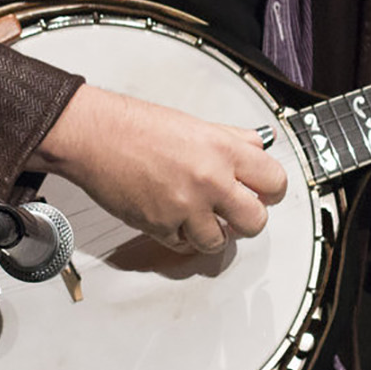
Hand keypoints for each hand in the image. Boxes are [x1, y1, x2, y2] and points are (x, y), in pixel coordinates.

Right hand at [25, 84, 287, 252]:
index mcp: (223, 150)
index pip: (275, 182)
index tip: (265, 194)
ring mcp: (185, 207)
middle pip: (255, 221)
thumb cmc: (138, 126)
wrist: (96, 137)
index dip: (272, 191)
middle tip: (236, 212)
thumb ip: (232, 139)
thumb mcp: (196, 124)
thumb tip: (258, 148)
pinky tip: (175, 219)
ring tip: (202, 217)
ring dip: (214, 233)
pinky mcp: (160, 227)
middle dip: (248, 219)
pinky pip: (184, 245)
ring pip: (220, 242)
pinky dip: (182, 237)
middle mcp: (210, 181)